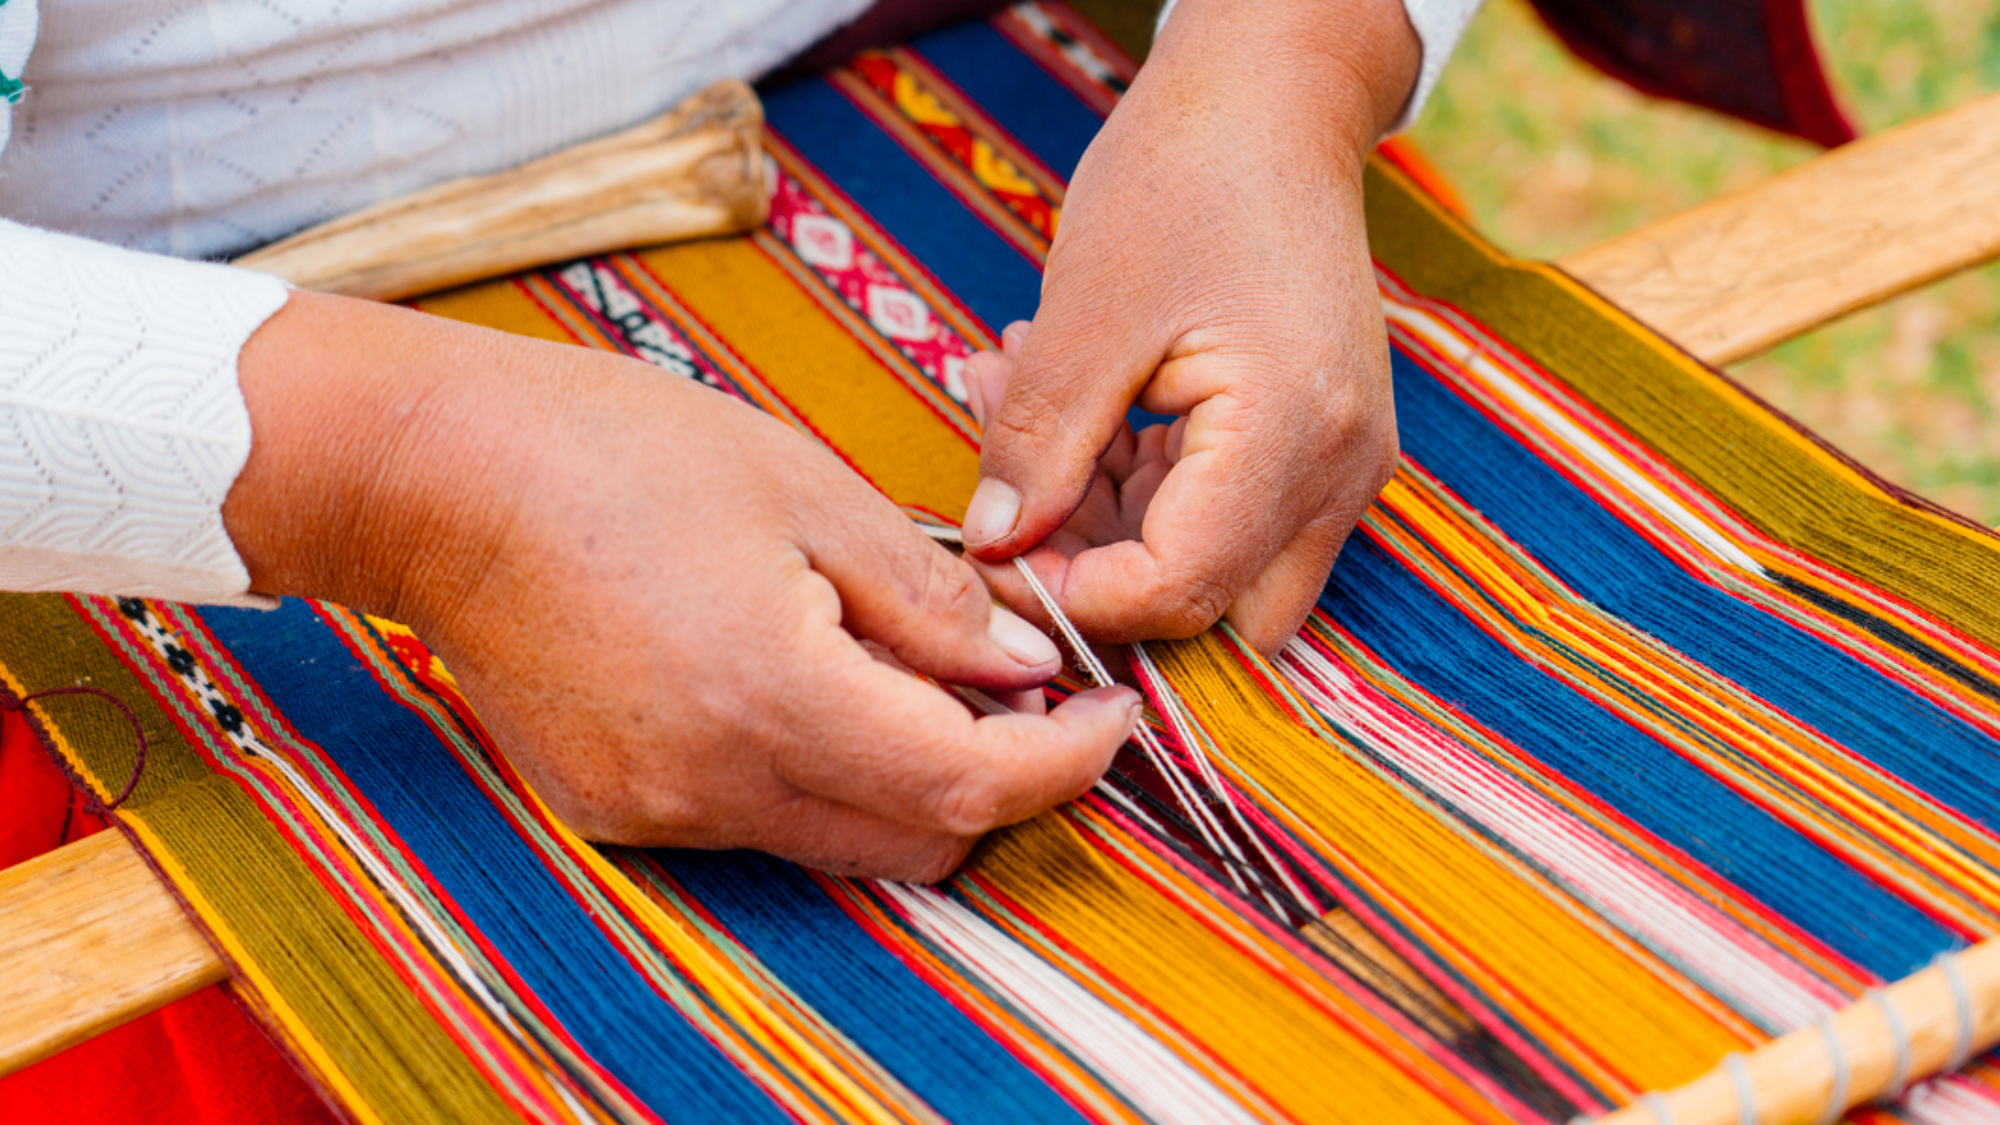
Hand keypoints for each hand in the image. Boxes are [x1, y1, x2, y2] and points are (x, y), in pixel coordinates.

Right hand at [223, 291, 1139, 880]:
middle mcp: (714, 785)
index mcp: (772, 696)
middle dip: (1003, 782)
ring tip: (923, 675)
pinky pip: (762, 824)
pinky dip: (824, 776)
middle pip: (919, 842)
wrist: (435, 479)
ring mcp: (658, 811)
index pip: (970, 784)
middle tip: (1033, 693)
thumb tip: (1022, 666)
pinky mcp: (616, 807)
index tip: (1109, 713)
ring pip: (844, 842)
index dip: (1064, 762)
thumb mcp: (804, 488)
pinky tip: (821, 686)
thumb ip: (928, 598)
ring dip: (914, 782)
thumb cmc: (615, 450)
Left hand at [961, 0, 1418, 653]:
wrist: (1273, 104)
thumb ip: (1039, 443)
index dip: (1075, 596)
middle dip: (1097, 576)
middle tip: (1012, 496)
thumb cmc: (1184, 178)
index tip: (996, 547)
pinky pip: (1223, 521)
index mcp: (1291, 437)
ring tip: (1025, 415)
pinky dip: (1141, 492)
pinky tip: (1081, 414)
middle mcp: (1338, 474)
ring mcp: (1338, 468)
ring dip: (1110, 528)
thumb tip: (992, 545)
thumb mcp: (1085, 309)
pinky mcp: (1316, 453)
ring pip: (1213, 574)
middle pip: (1211, 613)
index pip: (1179, 593)